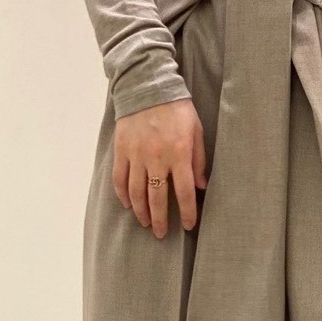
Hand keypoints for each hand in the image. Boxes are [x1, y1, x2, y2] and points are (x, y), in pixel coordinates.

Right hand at [113, 98, 207, 238]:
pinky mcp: (122, 150)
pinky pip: (120, 178)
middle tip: (161, 234)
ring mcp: (136, 155)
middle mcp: (157, 158)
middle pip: (157, 198)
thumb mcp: (196, 130)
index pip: (184, 192)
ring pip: (137, 192)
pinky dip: (123, 194)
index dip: (186, 212)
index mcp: (179, 154)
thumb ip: (198, 160)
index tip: (188, 226)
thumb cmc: (177, 108)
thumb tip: (201, 186)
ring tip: (145, 223)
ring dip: (141, 211)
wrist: (147, 86)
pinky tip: (128, 204)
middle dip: (160, 220)